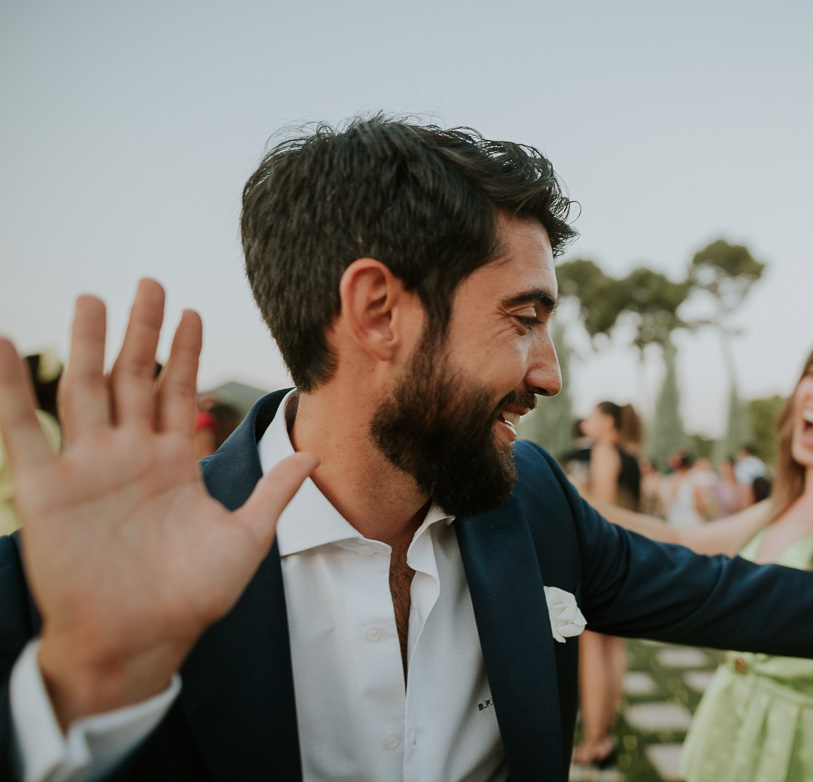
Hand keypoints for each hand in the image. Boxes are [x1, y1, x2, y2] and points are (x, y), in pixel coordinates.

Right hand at [0, 280, 315, 726]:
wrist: (142, 641)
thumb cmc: (192, 596)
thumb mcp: (246, 539)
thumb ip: (273, 493)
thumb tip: (314, 454)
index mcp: (172, 462)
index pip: (179, 392)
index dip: (185, 353)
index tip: (195, 311)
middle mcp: (129, 456)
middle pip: (133, 378)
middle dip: (141, 332)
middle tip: (150, 282)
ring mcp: (86, 468)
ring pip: (84, 391)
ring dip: (85, 345)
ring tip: (90, 298)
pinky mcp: (46, 490)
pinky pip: (23, 432)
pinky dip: (10, 389)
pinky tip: (3, 345)